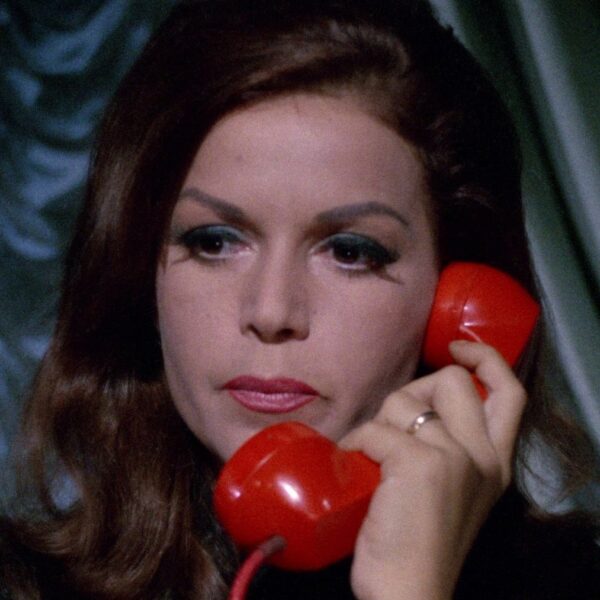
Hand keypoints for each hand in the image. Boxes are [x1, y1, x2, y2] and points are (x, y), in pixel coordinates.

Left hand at [339, 341, 526, 599]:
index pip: (510, 392)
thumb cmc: (421, 541)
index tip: (458, 349)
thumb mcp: (451, 489)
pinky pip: (375, 429)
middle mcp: (483, 455)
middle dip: (413, 391)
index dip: (485, 359)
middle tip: (394, 427)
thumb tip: (412, 407)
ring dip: (379, 422)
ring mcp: (454, 458)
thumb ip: (448, 447)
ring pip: (405, 401)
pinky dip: (357, 443)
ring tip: (373, 458)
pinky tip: (354, 465)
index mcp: (495, 462)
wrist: (410, 593)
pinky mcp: (420, 464)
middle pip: (452, 380)